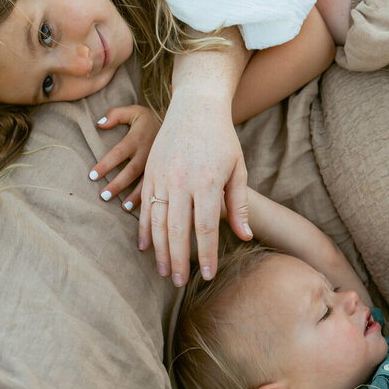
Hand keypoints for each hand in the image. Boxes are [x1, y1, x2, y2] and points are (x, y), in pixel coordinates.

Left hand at [89, 105, 159, 211]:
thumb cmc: (150, 120)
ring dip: (135, 196)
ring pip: (146, 182)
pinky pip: (158, 186)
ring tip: (123, 207)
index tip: (92, 176)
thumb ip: (116, 114)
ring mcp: (159, 164)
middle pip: (131, 171)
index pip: (119, 152)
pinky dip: (151, 198)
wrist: (182, 124)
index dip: (106, 164)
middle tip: (103, 196)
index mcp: (138, 138)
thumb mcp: (135, 111)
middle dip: (118, 184)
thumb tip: (99, 124)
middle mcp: (148, 152)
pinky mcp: (165, 172)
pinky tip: (146, 209)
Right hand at [138, 90, 250, 286]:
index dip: (205, 255)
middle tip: (181, 282)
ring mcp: (161, 177)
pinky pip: (143, 207)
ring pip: (156, 222)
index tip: (207, 275)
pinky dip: (143, 229)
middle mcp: (180, 182)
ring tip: (165, 272)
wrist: (195, 107)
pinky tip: (145, 248)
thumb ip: (239, 205)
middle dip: (179, 260)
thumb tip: (244, 237)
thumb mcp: (238, 169)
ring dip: (159, 251)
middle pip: (177, 231)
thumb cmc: (223, 139)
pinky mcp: (150, 173)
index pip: (204, 228)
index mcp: (206, 183)